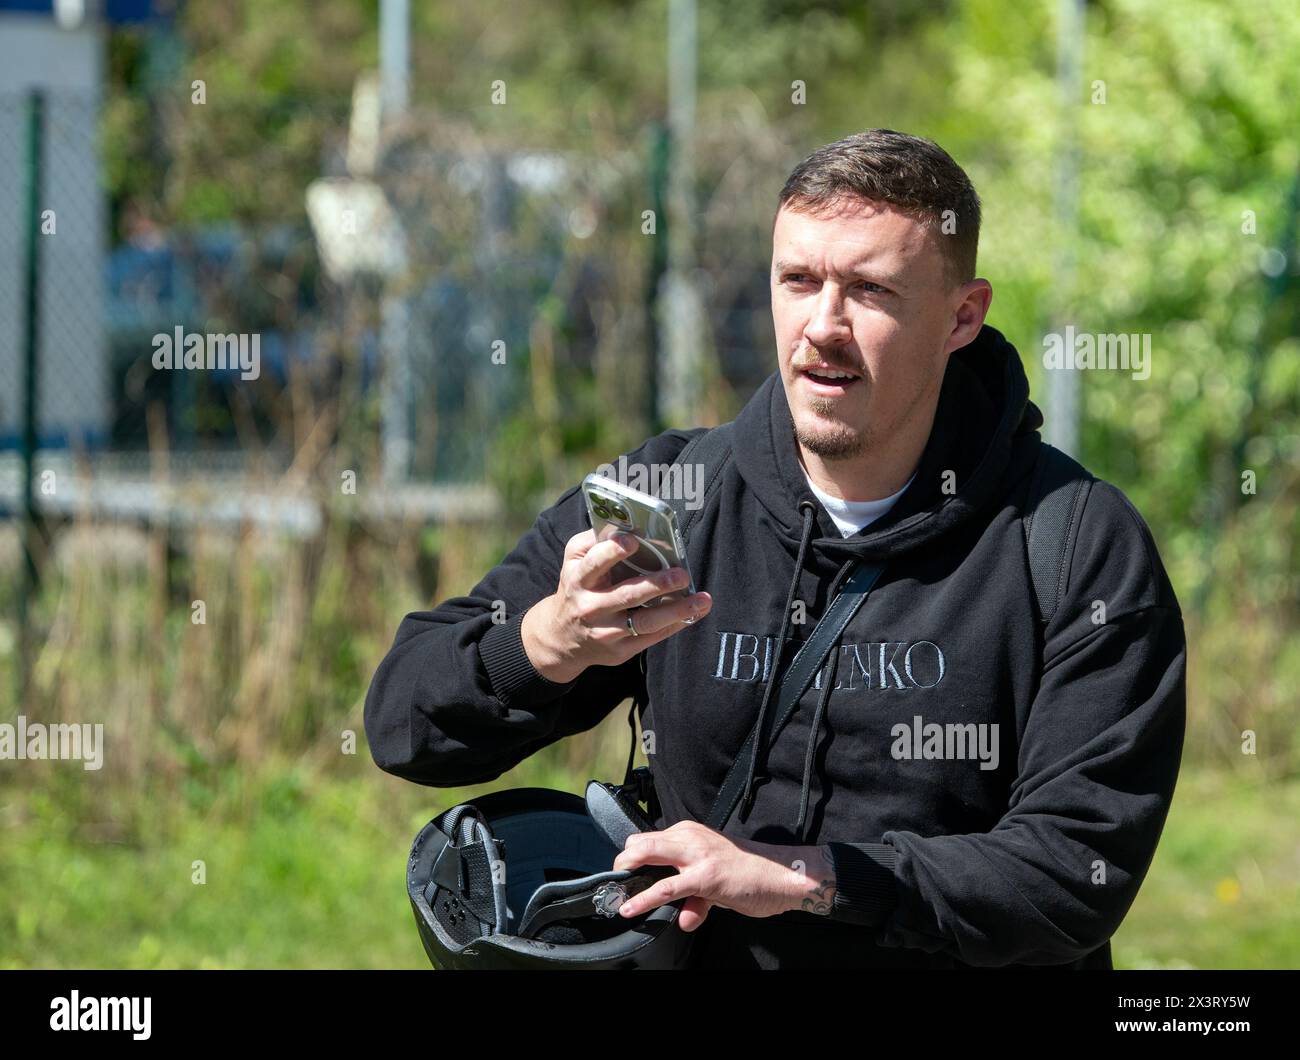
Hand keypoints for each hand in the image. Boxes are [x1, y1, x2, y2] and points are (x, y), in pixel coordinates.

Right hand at [520, 528, 711, 684]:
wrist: (562, 637)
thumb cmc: (577, 588)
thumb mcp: (574, 561)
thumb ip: (594, 541)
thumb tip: (626, 524)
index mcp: (579, 580)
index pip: (594, 564)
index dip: (612, 552)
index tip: (633, 541)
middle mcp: (591, 607)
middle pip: (627, 595)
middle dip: (657, 585)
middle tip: (681, 574)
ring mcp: (606, 632)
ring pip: (645, 622)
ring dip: (677, 610)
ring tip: (702, 599)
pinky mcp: (620, 650)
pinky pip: (652, 637)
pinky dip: (675, 625)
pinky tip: (694, 613)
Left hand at [611, 822, 828, 930]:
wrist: (782, 876)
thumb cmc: (750, 875)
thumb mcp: (714, 883)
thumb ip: (695, 898)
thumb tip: (686, 919)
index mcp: (690, 833)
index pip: (648, 839)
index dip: (631, 858)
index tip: (623, 876)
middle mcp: (690, 837)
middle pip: (639, 842)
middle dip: (622, 864)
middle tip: (617, 884)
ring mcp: (697, 855)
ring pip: (646, 855)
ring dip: (627, 875)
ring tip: (618, 896)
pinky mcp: (706, 876)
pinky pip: (666, 887)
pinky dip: (645, 899)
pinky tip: (631, 908)